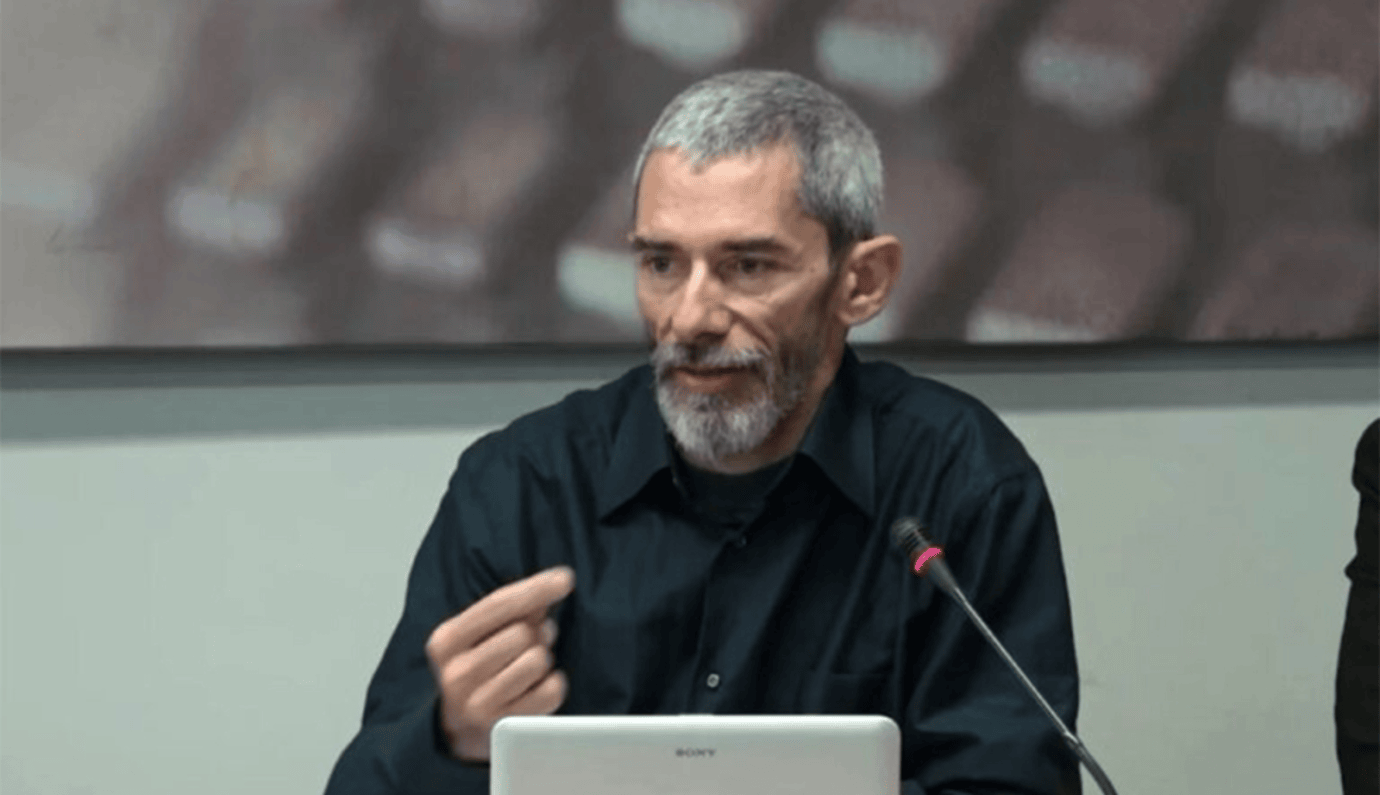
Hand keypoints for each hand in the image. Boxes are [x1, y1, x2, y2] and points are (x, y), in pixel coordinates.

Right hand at [425, 565, 575, 761]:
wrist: (460, 728)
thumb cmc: (478, 668)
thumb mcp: (481, 633)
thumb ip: (514, 607)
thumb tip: (556, 581)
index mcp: (446, 641)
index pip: (497, 605)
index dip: (535, 588)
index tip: (565, 578)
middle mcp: (456, 674)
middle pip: (522, 633)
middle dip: (535, 633)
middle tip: (528, 644)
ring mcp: (478, 705)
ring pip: (538, 660)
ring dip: (543, 658)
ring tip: (528, 666)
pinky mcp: (504, 728)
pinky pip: (551, 690)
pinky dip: (553, 684)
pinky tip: (535, 687)